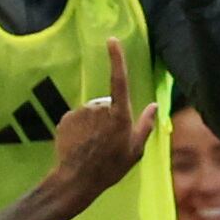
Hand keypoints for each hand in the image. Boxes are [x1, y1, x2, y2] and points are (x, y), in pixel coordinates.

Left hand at [47, 38, 158, 202]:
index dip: (116, 59)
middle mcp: (99, 109)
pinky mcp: (65, 119)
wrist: (76, 180)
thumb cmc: (111, 167)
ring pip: (91, 112)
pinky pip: (76, 119)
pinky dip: (79, 129)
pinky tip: (81, 145)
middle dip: (108, 117)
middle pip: (107, 104)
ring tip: (94, 146)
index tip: (112, 40)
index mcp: (119, 115)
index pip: (118, 81)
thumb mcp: (135, 151)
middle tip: (109, 142)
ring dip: (93, 124)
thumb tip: (154, 105)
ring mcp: (80, 113)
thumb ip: (145, 125)